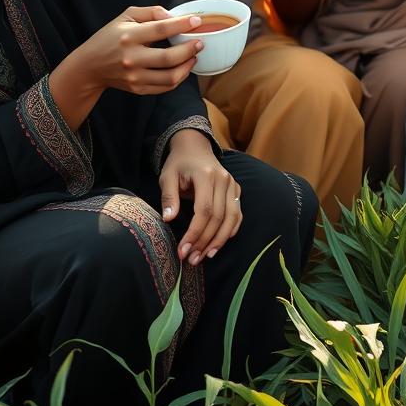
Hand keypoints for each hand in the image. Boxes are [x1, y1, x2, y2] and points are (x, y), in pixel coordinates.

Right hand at [62, 6, 203, 97]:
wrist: (90, 67)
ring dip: (188, 66)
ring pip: (170, 77)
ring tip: (194, 56)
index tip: (197, 22)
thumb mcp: (126, 16)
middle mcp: (131, 58)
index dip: (182, 24)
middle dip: (190, 49)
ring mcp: (134, 76)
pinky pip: (165, 87)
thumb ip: (151, 12)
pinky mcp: (137, 88)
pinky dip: (179, 78)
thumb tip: (173, 16)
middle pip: (169, 57)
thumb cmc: (110, 37)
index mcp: (129, 36)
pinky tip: (183, 68)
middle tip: (200, 42)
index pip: (161, 29)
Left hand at [160, 129, 241, 264]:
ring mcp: (233, 184)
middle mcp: (224, 180)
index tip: (182, 251)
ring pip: (231, 218)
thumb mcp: (167, 177)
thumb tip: (168, 219)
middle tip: (191, 259)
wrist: (195, 146)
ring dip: (219, 240)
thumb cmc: (179, 163)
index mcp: (207, 176)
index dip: (194, 233)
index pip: (204, 210)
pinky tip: (219, 243)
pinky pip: (238, 213)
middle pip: (218, 217)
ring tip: (205, 256)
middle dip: (205, 241)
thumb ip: (169, 197)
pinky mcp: (236, 189)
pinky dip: (231, 230)